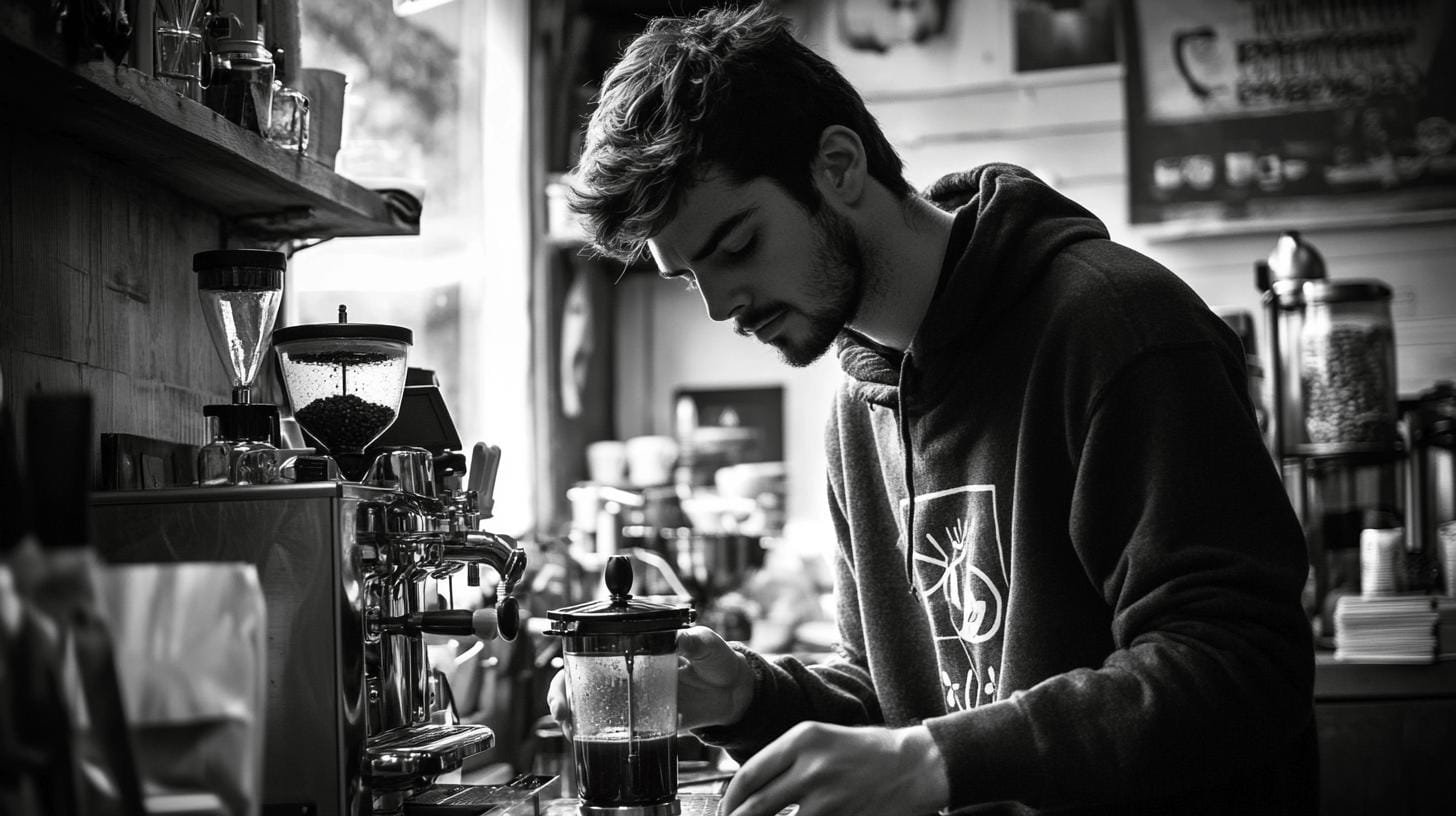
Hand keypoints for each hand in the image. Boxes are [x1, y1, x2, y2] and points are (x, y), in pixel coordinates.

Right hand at [545, 625, 753, 737]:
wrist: (734, 692)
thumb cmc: (717, 659)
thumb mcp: (706, 644)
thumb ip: (695, 641)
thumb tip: (681, 639)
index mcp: (633, 650)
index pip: (589, 653)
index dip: (569, 668)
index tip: (565, 681)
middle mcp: (626, 676)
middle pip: (579, 685)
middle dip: (561, 699)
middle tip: (564, 713)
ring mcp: (633, 701)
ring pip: (590, 711)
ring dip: (575, 723)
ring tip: (573, 733)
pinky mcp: (645, 724)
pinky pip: (618, 733)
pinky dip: (604, 740)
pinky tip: (601, 744)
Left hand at [720, 723, 947, 815]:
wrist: (916, 765)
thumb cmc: (870, 751)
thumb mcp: (823, 738)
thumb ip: (787, 757)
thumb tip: (753, 786)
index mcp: (802, 738)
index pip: (749, 774)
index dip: (730, 799)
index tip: (726, 809)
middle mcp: (811, 766)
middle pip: (756, 805)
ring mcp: (827, 797)